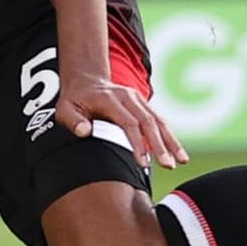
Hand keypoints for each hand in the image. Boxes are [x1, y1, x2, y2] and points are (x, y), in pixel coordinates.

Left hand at [58, 60, 184, 169]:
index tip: (143, 163)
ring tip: (182, 160)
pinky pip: (159, 120)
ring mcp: (137, 99)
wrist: (86, 81)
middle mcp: (128, 97)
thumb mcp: (65, 109)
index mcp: (110, 99)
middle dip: (161, 145)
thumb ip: (73, 120)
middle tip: (169, 165)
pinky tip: (177, 152)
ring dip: (171, 141)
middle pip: (148, 122)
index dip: (138, 143)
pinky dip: (169, 135)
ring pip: (158, 120)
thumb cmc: (74, 100)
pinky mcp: (143, 104)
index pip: (129, 122)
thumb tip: (84, 131)